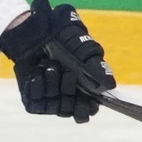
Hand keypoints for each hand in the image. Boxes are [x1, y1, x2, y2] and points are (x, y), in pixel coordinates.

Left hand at [0, 0, 114, 121]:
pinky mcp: (31, 96)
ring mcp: (48, 96)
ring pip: (52, 106)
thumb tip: (110, 85)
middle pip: (70, 110)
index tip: (88, 105)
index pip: (88, 108)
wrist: (38, 31)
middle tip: (69, 74)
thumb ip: (98, 68)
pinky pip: (34, 104)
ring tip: (51, 66)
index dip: (87, 109)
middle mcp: (66, 95)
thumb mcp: (86, 50)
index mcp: (83, 88)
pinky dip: (36, 88)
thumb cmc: (66, 39)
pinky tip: (38, 72)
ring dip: (52, 85)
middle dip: (69, 91)